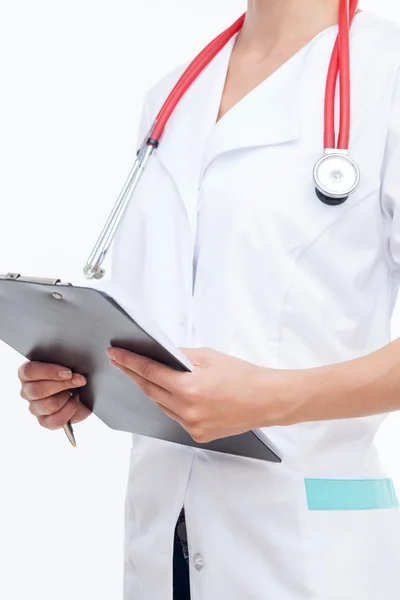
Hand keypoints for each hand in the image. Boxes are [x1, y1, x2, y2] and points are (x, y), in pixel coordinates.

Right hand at [18, 361, 91, 430]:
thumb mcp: (67, 364)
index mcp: (27, 373)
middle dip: (64, 384)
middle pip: (38, 390)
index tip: (68, 372)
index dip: (49, 371)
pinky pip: (56, 420)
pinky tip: (76, 401)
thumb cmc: (71, 374)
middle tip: (81, 380)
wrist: (80, 390)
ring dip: (67, 397)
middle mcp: (27, 391)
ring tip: (76, 391)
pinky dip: (70, 410)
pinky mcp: (44, 422)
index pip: (29, 371)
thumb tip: (75, 360)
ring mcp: (34, 408)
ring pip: (48, 404)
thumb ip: (65, 362)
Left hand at [106, 347, 286, 442]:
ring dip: (151, 390)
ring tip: (141, 375)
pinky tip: (168, 393)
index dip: (129, 362)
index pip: (149, 372)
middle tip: (120, 362)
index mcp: (189, 388)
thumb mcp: (210, 357)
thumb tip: (161, 354)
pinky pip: (175, 417)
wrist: (267, 400)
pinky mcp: (198, 435)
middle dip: (134, 374)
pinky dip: (170, 404)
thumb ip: (181, 356)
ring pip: (161, 405)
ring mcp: (192, 426)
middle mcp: (187, 410)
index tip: (115, 355)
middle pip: (150, 390)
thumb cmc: (243, 376)